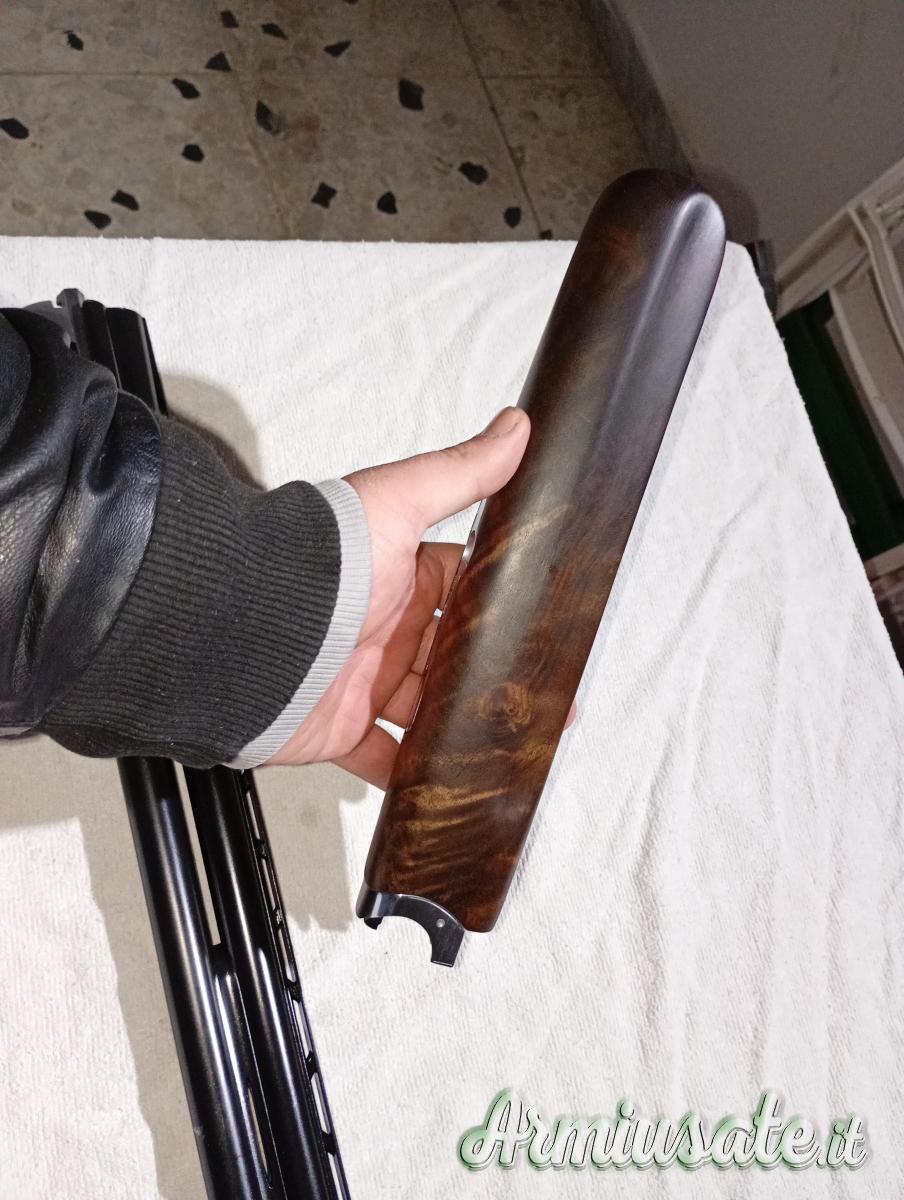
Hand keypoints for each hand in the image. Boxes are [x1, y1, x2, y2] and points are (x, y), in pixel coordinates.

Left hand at [272, 407, 561, 786]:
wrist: (254, 630)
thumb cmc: (323, 563)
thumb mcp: (399, 502)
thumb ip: (461, 472)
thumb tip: (516, 427)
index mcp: (400, 579)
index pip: (460, 591)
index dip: (501, 608)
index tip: (542, 625)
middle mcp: (383, 630)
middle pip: (449, 658)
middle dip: (489, 676)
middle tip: (539, 696)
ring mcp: (363, 683)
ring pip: (426, 713)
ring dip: (462, 725)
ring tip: (512, 740)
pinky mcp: (342, 730)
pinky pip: (383, 760)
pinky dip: (413, 774)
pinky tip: (449, 781)